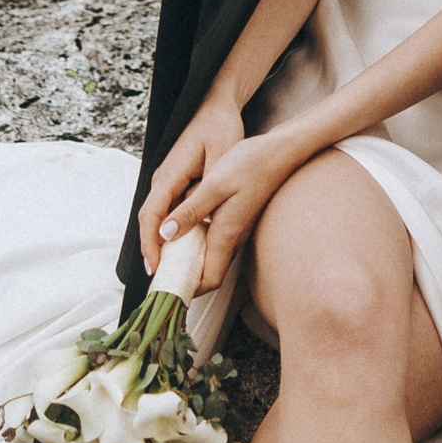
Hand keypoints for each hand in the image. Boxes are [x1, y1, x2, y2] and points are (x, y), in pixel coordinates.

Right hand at [137, 88, 243, 274]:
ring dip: (161, 242)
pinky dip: (172, 230)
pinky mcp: (176, 181)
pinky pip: (168, 210)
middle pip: (150, 221)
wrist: (216, 106)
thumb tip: (177, 227)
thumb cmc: (220, 129)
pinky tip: (183, 245)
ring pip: (158, 217)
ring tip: (171, 269)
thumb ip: (199, 196)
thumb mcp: (217, 161)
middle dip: (153, 250)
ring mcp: (168, 180)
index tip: (155, 268)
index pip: (151, 216)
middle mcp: (163, 179)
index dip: (150, 244)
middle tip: (162, 278)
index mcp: (169, 174)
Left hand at [169, 122, 321, 299]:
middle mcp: (233, 237)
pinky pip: (215, 241)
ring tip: (166, 252)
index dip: (189, 290)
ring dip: (190, 260)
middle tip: (161, 272)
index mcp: (226, 233)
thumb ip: (190, 211)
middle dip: (185, 277)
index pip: (209, 280)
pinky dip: (198, 243)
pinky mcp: (237, 219)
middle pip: (209, 273)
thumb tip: (165, 234)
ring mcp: (237, 229)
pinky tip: (185, 228)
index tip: (167, 288)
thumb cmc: (250, 165)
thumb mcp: (214, 185)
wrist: (280, 152)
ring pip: (211, 257)